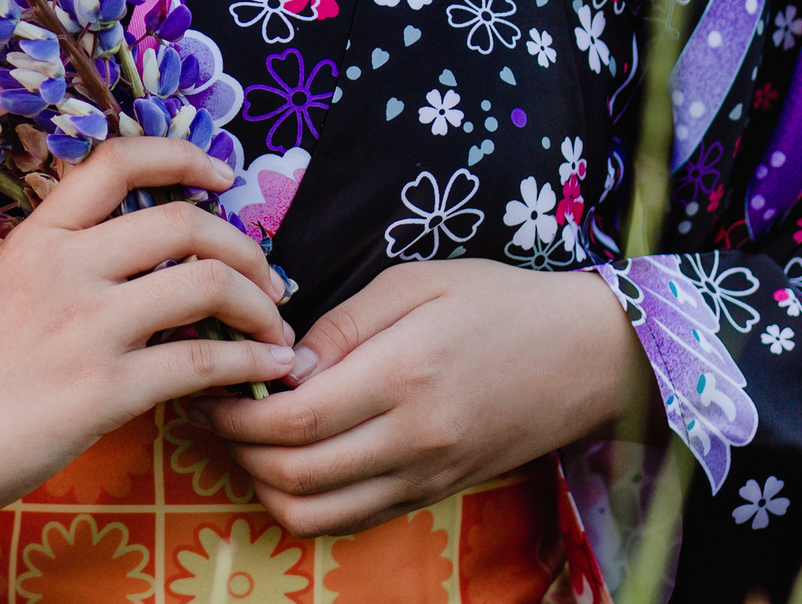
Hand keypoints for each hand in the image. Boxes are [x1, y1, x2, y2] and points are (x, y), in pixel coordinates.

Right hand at [0, 138, 297, 531]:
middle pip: (184, 222)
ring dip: (260, 306)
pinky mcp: (102, 390)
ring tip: (275, 328)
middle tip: (269, 278)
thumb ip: (73, 260)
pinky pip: (202, 362)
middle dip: (247, 249)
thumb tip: (158, 255)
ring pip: (206, 285)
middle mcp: (64, 267)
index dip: (182, 156)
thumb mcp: (10, 285)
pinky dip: (251, 363)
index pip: (117, 161)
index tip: (223, 177)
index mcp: (40, 235)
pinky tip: (269, 370)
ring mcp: (83, 326)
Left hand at [188, 260, 646, 538]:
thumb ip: (343, 322)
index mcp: (406, 375)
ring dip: (264, 482)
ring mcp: (425, 476)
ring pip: (315, 513)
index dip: (239, 407)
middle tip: (215, 406)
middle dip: (237, 446)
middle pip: (295, 473)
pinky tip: (292, 458)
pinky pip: (350, 521)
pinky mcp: (433, 495)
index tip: (215, 379)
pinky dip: (306, 502)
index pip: (296, 418)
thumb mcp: (418, 281)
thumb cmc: (499, 302)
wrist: (586, 357)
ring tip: (248, 435)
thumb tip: (283, 362)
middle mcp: (414, 439)